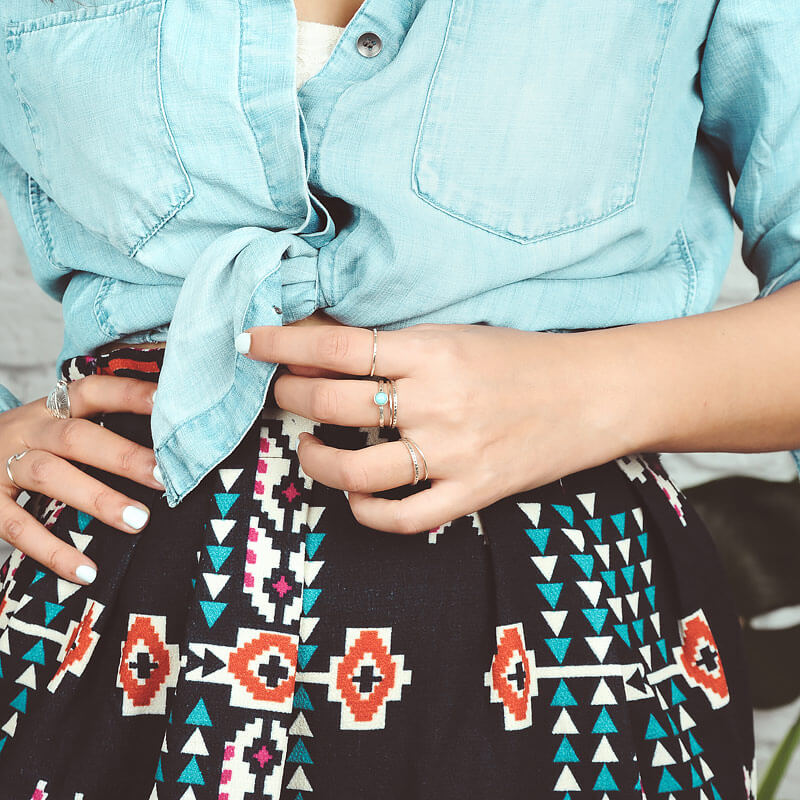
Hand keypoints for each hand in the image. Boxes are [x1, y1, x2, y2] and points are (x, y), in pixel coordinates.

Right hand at [0, 375, 164, 583]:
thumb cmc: (28, 446)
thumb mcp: (54, 426)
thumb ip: (99, 430)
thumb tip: (169, 444)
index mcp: (51, 409)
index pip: (93, 392)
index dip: (130, 395)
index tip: (168, 404)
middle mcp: (26, 431)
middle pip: (75, 438)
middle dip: (124, 457)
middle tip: (165, 477)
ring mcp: (2, 466)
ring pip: (49, 476)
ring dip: (97, 499)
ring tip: (139, 521)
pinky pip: (18, 528)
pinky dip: (54, 552)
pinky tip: (88, 572)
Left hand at [237, 322, 633, 532]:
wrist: (594, 394)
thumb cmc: (524, 358)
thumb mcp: (457, 334)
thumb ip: (396, 345)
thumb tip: (323, 346)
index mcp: (433, 351)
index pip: (338, 346)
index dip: (283, 343)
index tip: (249, 341)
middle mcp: (438, 403)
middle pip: (334, 405)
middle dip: (290, 397)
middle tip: (282, 393)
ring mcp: (454, 454)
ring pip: (355, 472)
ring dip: (315, 459)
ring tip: (308, 447)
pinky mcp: (473, 494)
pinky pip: (403, 519)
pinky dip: (367, 512)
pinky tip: (356, 496)